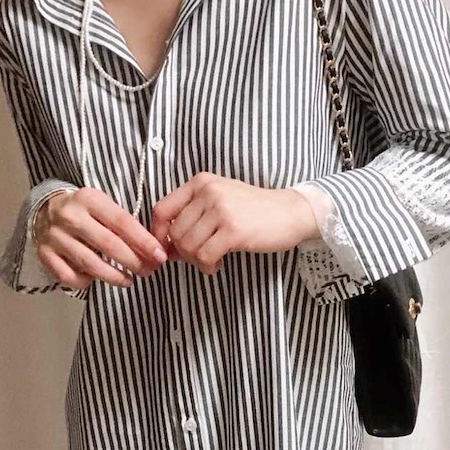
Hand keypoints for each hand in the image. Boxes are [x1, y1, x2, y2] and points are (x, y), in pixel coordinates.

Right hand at [34, 187, 168, 288]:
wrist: (45, 210)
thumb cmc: (85, 212)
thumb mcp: (103, 207)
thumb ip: (125, 225)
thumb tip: (154, 251)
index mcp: (89, 199)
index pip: (122, 222)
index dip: (144, 242)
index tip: (160, 256)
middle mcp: (70, 216)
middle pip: (109, 245)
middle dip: (134, 262)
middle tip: (148, 271)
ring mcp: (55, 237)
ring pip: (91, 264)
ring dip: (115, 276)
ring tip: (129, 280)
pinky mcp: (45, 255)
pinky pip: (70, 277)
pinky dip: (87, 282)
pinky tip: (96, 278)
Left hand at [150, 173, 318, 274]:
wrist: (291, 213)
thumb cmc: (255, 211)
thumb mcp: (220, 201)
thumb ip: (192, 217)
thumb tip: (165, 246)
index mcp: (201, 182)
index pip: (162, 209)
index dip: (157, 234)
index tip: (165, 248)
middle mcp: (208, 192)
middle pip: (175, 232)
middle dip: (182, 252)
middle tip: (200, 257)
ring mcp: (221, 210)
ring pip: (188, 246)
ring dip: (196, 261)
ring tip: (211, 260)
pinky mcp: (233, 230)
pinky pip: (204, 256)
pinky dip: (207, 266)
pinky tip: (217, 264)